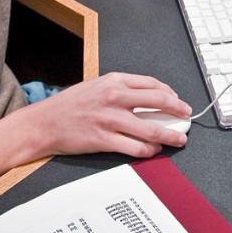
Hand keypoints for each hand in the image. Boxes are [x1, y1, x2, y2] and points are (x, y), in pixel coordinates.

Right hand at [28, 73, 192, 157]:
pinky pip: (135, 147)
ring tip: (179, 140)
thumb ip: (120, 89)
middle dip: (178, 111)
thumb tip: (147, 97)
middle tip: (187, 118)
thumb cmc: (68, 105)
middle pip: (158, 102)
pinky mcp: (104, 140)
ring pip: (151, 129)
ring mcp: (110, 120)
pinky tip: (154, 151)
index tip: (177, 101)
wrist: (44, 123)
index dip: (170, 94)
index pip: (152, 84)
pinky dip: (149, 151)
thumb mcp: (95, 86)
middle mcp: (114, 98)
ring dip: (170, 136)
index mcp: (113, 81)